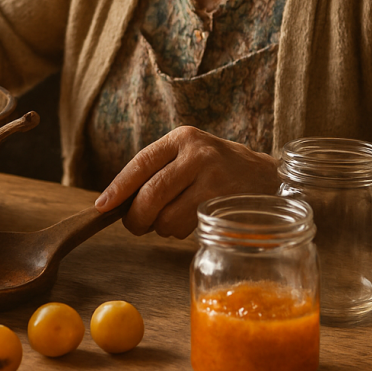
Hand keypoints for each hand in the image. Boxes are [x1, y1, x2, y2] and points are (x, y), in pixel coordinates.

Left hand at [94, 126, 279, 238]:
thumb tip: (116, 202)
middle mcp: (197, 154)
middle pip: (151, 194)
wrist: (269, 179)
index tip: (102, 206)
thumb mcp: (190, 156)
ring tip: (175, 217)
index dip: (118, 188)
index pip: (141, 163)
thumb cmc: (219, 171)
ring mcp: (213, 178)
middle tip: (137, 226)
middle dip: (137, 218)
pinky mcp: (224, 203)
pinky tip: (193, 219)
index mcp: (182, 138)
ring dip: (162, 227)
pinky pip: (185, 227)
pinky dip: (180, 232)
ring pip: (166, 217)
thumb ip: (158, 171)